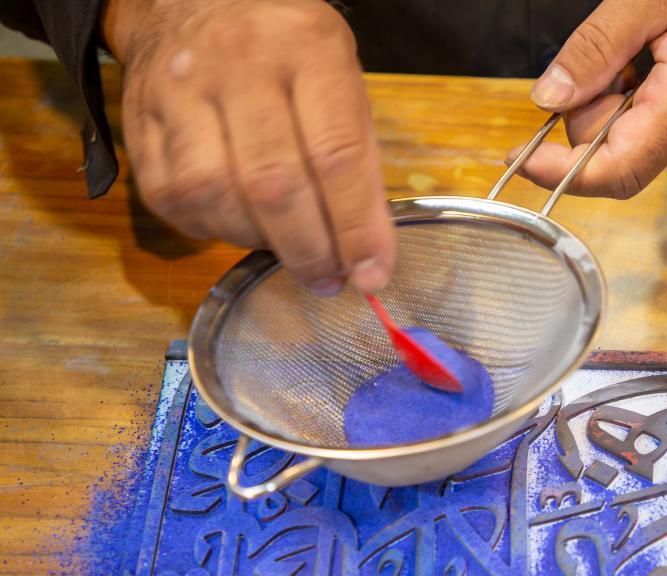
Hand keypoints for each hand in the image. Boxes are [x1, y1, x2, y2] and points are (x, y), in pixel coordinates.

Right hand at [102, 0, 394, 294]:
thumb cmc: (286, 50)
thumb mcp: (341, 77)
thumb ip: (358, 158)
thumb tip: (368, 252)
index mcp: (307, 48)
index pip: (337, 154)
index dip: (356, 227)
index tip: (372, 275)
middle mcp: (238, 64)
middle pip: (273, 184)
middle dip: (308, 250)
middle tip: (329, 280)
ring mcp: (179, 90)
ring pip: (215, 196)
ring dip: (257, 242)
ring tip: (286, 250)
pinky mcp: (138, 119)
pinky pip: (171, 198)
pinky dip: (209, 230)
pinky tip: (238, 226)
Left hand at [517, 0, 666, 197]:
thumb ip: (599, 47)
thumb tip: (547, 99)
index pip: (618, 169)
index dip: (559, 171)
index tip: (519, 158)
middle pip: (613, 156)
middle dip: (592, 110)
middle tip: (619, 56)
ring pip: (629, 149)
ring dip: (618, 108)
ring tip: (652, 57)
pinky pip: (651, 142)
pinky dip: (639, 111)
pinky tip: (663, 73)